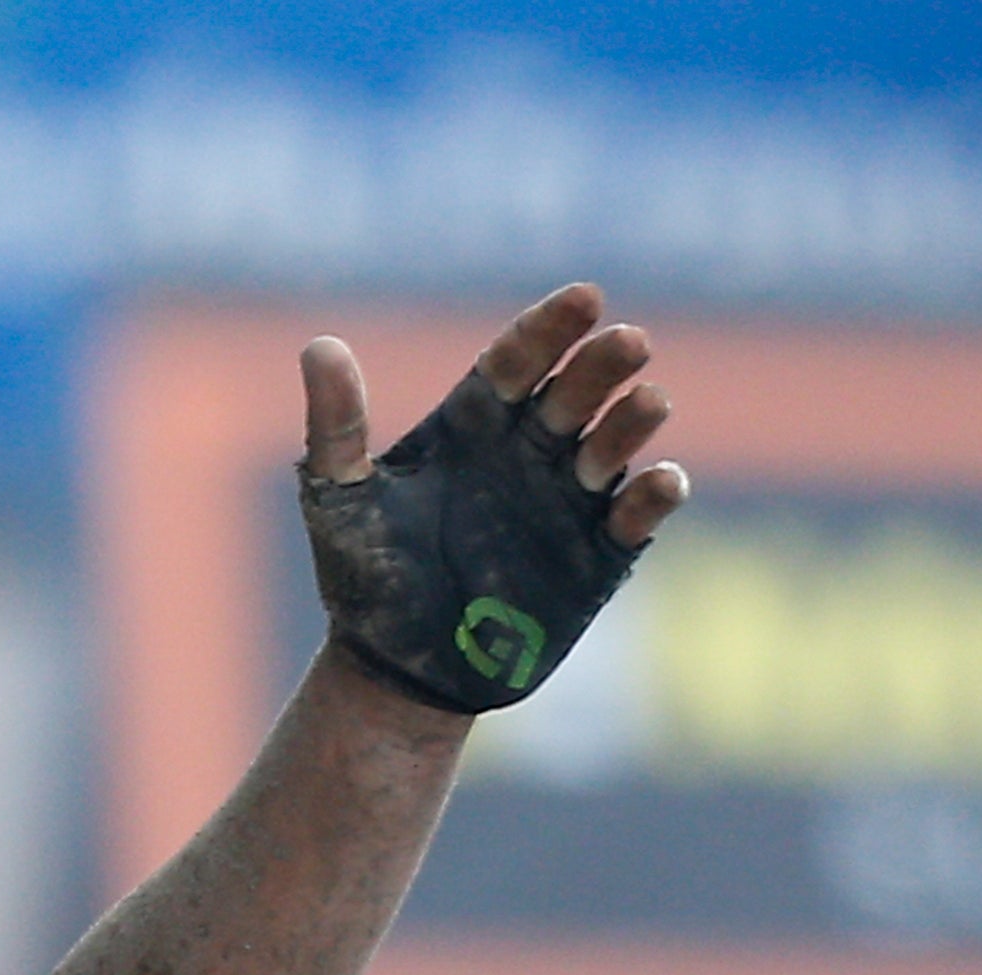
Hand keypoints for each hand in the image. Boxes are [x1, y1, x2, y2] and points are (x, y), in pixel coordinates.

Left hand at [297, 282, 686, 715]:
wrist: (393, 670)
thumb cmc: (363, 577)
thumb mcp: (339, 499)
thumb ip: (336, 426)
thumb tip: (319, 346)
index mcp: (473, 425)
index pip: (517, 361)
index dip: (549, 330)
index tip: (585, 298)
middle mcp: (527, 452)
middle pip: (573, 393)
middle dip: (602, 366)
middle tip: (628, 342)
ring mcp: (565, 501)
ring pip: (610, 446)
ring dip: (633, 423)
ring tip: (650, 400)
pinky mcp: (594, 556)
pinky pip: (632, 519)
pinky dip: (652, 498)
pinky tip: (663, 481)